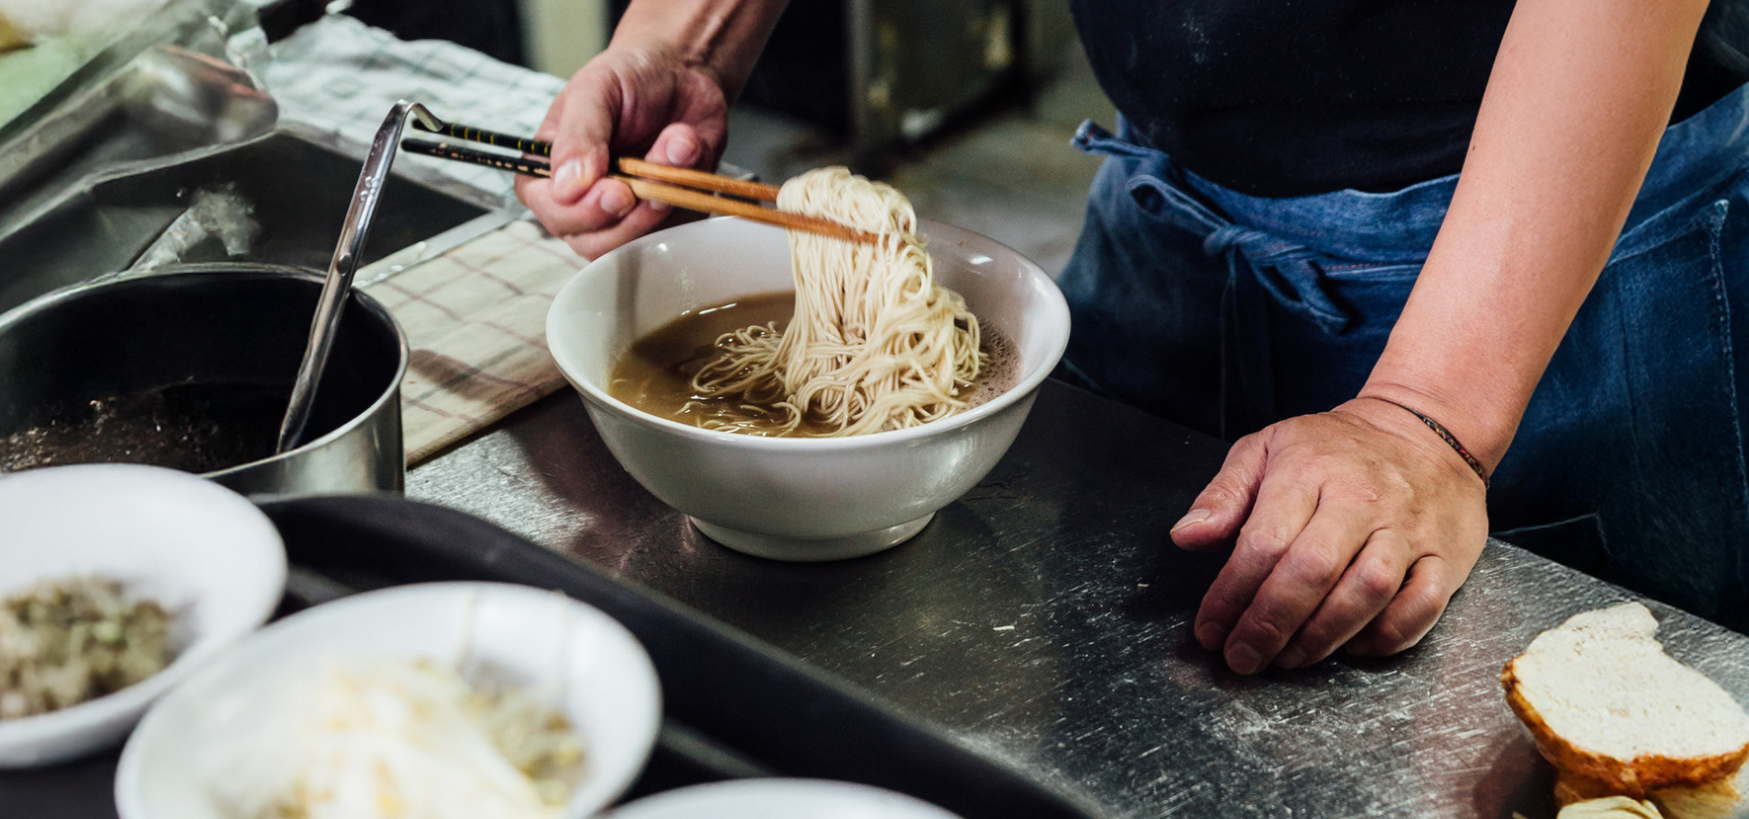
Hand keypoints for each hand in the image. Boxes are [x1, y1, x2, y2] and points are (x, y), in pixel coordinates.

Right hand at [516, 44, 729, 258]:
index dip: (582, 212)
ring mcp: (624, 214)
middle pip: (592, 242)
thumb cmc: (629, 77)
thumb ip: (578, 135)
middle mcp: (582, 200)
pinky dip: (688, 195)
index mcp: (550, 169)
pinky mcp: (663, 218)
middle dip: (630, 216)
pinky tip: (690, 154)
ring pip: (636, 243)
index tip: (617, 191)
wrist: (682, 73)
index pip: (551, 212)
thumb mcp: (596, 90)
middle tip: (651, 177)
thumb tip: (565, 187)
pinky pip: (677, 230)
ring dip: (662, 199)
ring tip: (676, 148)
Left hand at [1170, 397, 1488, 673]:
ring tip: (1288, 658)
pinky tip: (1354, 648)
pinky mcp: (1446, 555)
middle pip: (1313, 572)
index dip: (1230, 595)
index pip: (1263, 543)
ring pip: (1367, 593)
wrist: (1426, 429)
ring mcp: (1408, 530)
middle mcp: (1362, 501)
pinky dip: (1388, 637)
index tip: (1210, 630)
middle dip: (1269, 624)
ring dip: (1322, 637)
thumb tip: (1185, 537)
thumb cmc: (1334, 448)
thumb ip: (1223, 494)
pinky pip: (1421, 606)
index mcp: (1309, 471)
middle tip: (1243, 657)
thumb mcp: (1267, 448)